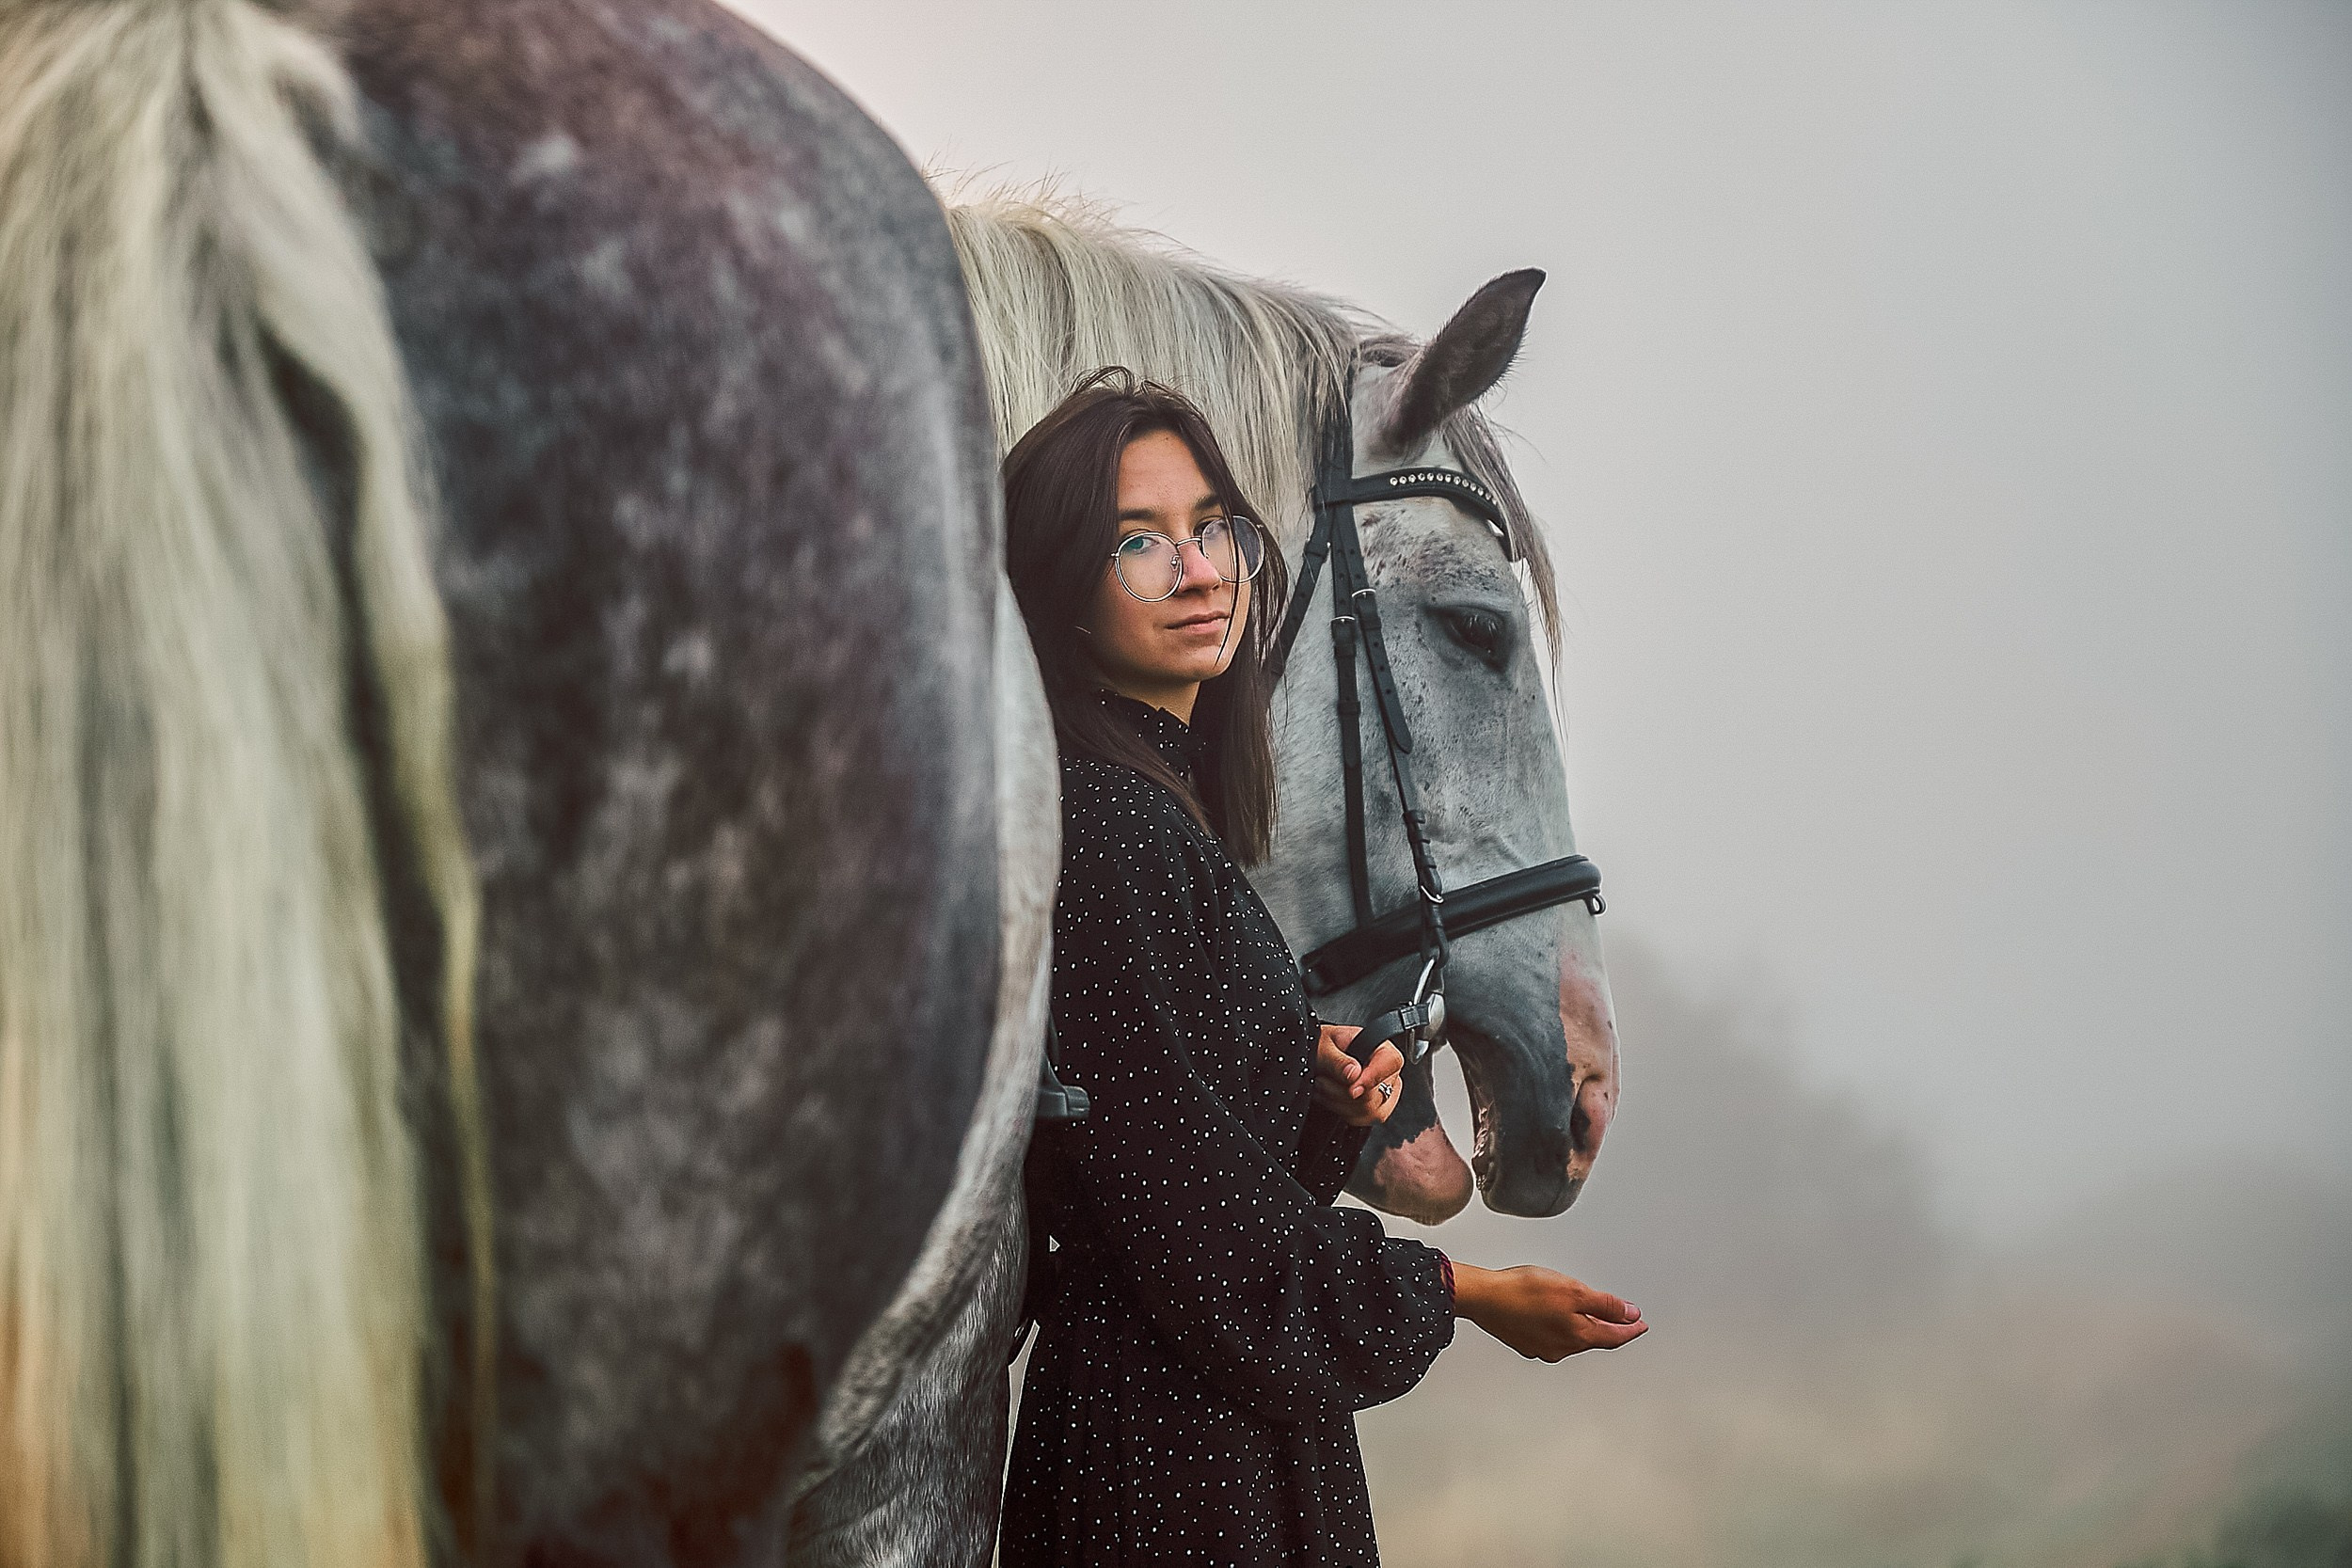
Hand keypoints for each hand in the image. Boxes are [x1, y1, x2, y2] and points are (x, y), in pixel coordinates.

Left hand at [1312, 1024, 1403, 1125]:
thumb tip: (1354, 1074)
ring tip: (1323, 1087)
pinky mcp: (1374, 1109)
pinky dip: (1341, 1112)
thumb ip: (1338, 1060)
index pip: (1390, 1063)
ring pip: (1369, 1111)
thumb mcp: (1324, 1046)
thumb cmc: (1325, 1045)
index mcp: (1382, 1047)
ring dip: (1338, 1103)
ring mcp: (1384, 1092)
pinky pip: (1362, 1120)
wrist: (1319, 1055)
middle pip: (1376, 1094)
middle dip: (1341, 1091)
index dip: (1371, 1079)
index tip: (1352, 1090)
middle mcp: (1388, 1071)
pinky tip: (1329, 1098)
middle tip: (1321, 1080)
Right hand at [1449, 1263, 1646, 1361]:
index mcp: (1578, 1336)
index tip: (1641, 1325)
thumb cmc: (1524, 1292)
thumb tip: (1630, 1314)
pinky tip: (1556, 1315)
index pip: (1614, 1336)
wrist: (1484, 1297)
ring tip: (1590, 1314)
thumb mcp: (1574, 1291)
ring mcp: (1541, 1347)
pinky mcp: (1524, 1340)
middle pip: (1594, 1338)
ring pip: (1573, 1338)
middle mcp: (1562, 1348)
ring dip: (1585, 1327)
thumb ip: (1606, 1304)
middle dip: (1609, 1328)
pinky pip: (1553, 1336)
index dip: (1631, 1329)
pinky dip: (1561, 1326)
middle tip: (1623, 1321)